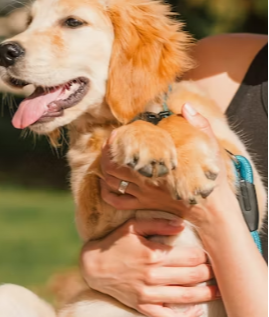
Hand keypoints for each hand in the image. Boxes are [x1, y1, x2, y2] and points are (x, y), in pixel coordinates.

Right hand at [81, 218, 218, 316]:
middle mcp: (153, 275)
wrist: (94, 265)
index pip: (190, 257)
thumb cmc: (115, 243)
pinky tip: (196, 310)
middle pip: (192, 276)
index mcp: (153, 254)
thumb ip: (158, 224)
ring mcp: (148, 294)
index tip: (210, 253)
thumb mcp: (133, 226)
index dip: (204, 255)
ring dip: (206, 294)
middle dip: (209, 273)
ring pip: (186, 297)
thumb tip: (182, 225)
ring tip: (218, 290)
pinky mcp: (143, 306)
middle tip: (217, 269)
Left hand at [100, 103, 235, 224]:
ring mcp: (142, 194)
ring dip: (104, 169)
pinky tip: (106, 184)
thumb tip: (185, 107)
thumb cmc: (212, 179)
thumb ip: (199, 124)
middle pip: (113, 166)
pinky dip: (107, 193)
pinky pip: (118, 202)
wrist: (212, 210)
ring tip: (105, 159)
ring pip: (112, 182)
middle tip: (107, 145)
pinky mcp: (144, 205)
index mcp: (158, 163)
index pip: (128, 149)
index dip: (116, 140)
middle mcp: (145, 179)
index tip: (115, 133)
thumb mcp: (211, 147)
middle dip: (105, 153)